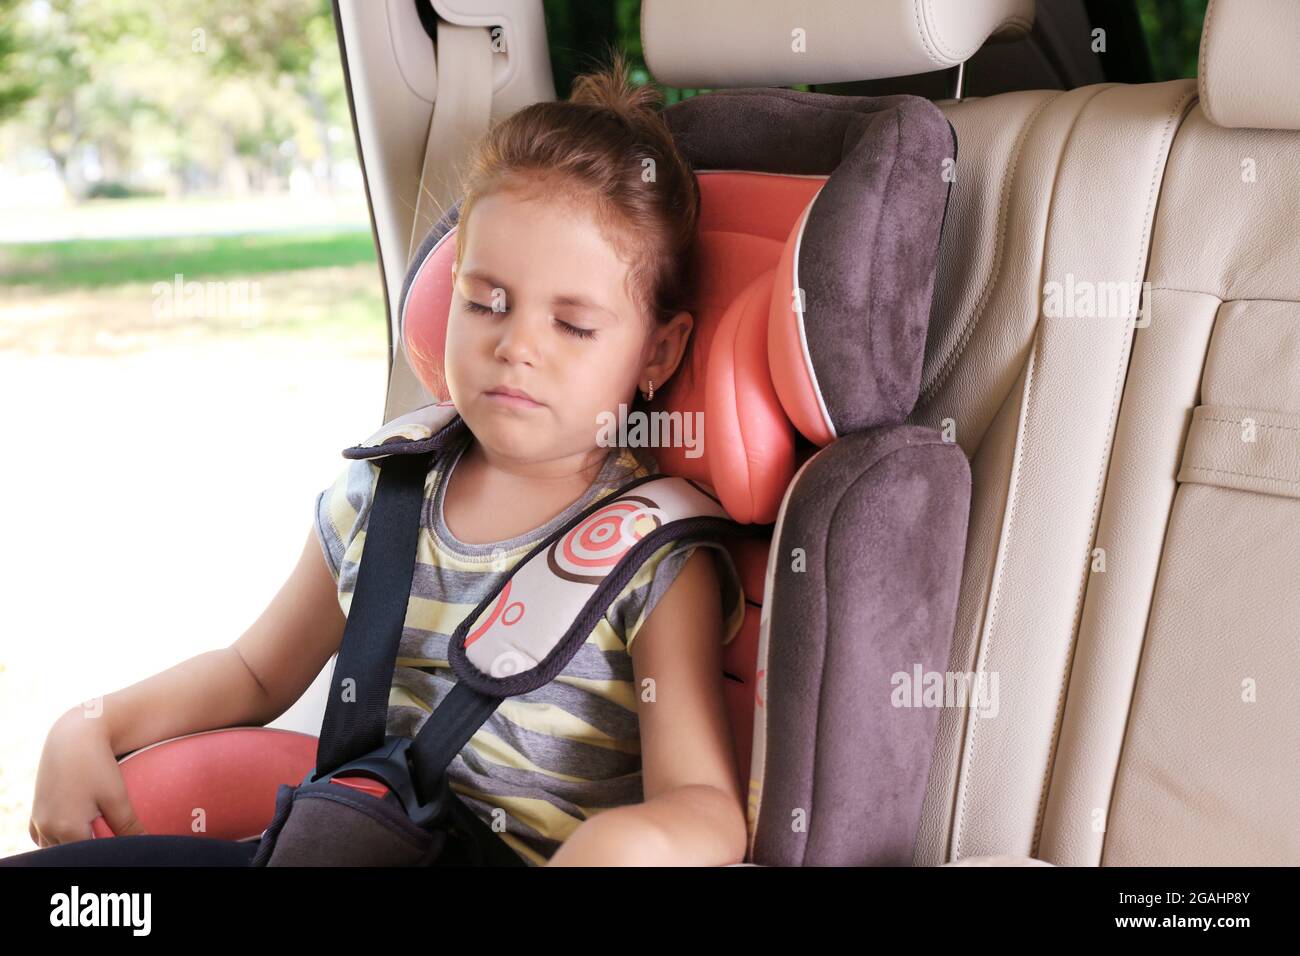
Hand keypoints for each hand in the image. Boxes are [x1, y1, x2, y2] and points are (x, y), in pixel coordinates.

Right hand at [28, 706, 147, 846]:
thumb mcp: (117, 796)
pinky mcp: (36, 814)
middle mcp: (48, 829)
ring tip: (93, 836)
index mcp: (69, 829)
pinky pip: (44, 838)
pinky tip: (75, 833)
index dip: (106, 854)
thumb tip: (147, 843)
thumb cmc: (98, 765)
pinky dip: (57, 840)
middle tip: (107, 840)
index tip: (120, 849)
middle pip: (71, 855)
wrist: (73, 737)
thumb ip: (129, 826)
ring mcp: (39, 822)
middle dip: (89, 852)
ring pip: (55, 849)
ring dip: (72, 848)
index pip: (91, 857)